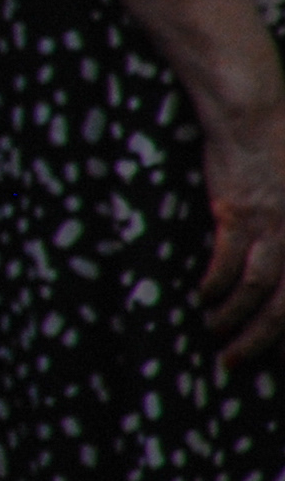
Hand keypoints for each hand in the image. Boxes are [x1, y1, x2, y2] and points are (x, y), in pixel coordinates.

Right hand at [199, 105, 284, 367]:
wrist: (253, 117)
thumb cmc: (276, 155)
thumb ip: (282, 237)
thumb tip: (271, 272)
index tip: (279, 363)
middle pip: (284, 306)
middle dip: (259, 342)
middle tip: (233, 362)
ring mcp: (273, 227)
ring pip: (255, 290)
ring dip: (231, 318)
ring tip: (214, 332)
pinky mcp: (239, 215)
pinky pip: (226, 263)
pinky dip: (215, 287)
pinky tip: (203, 298)